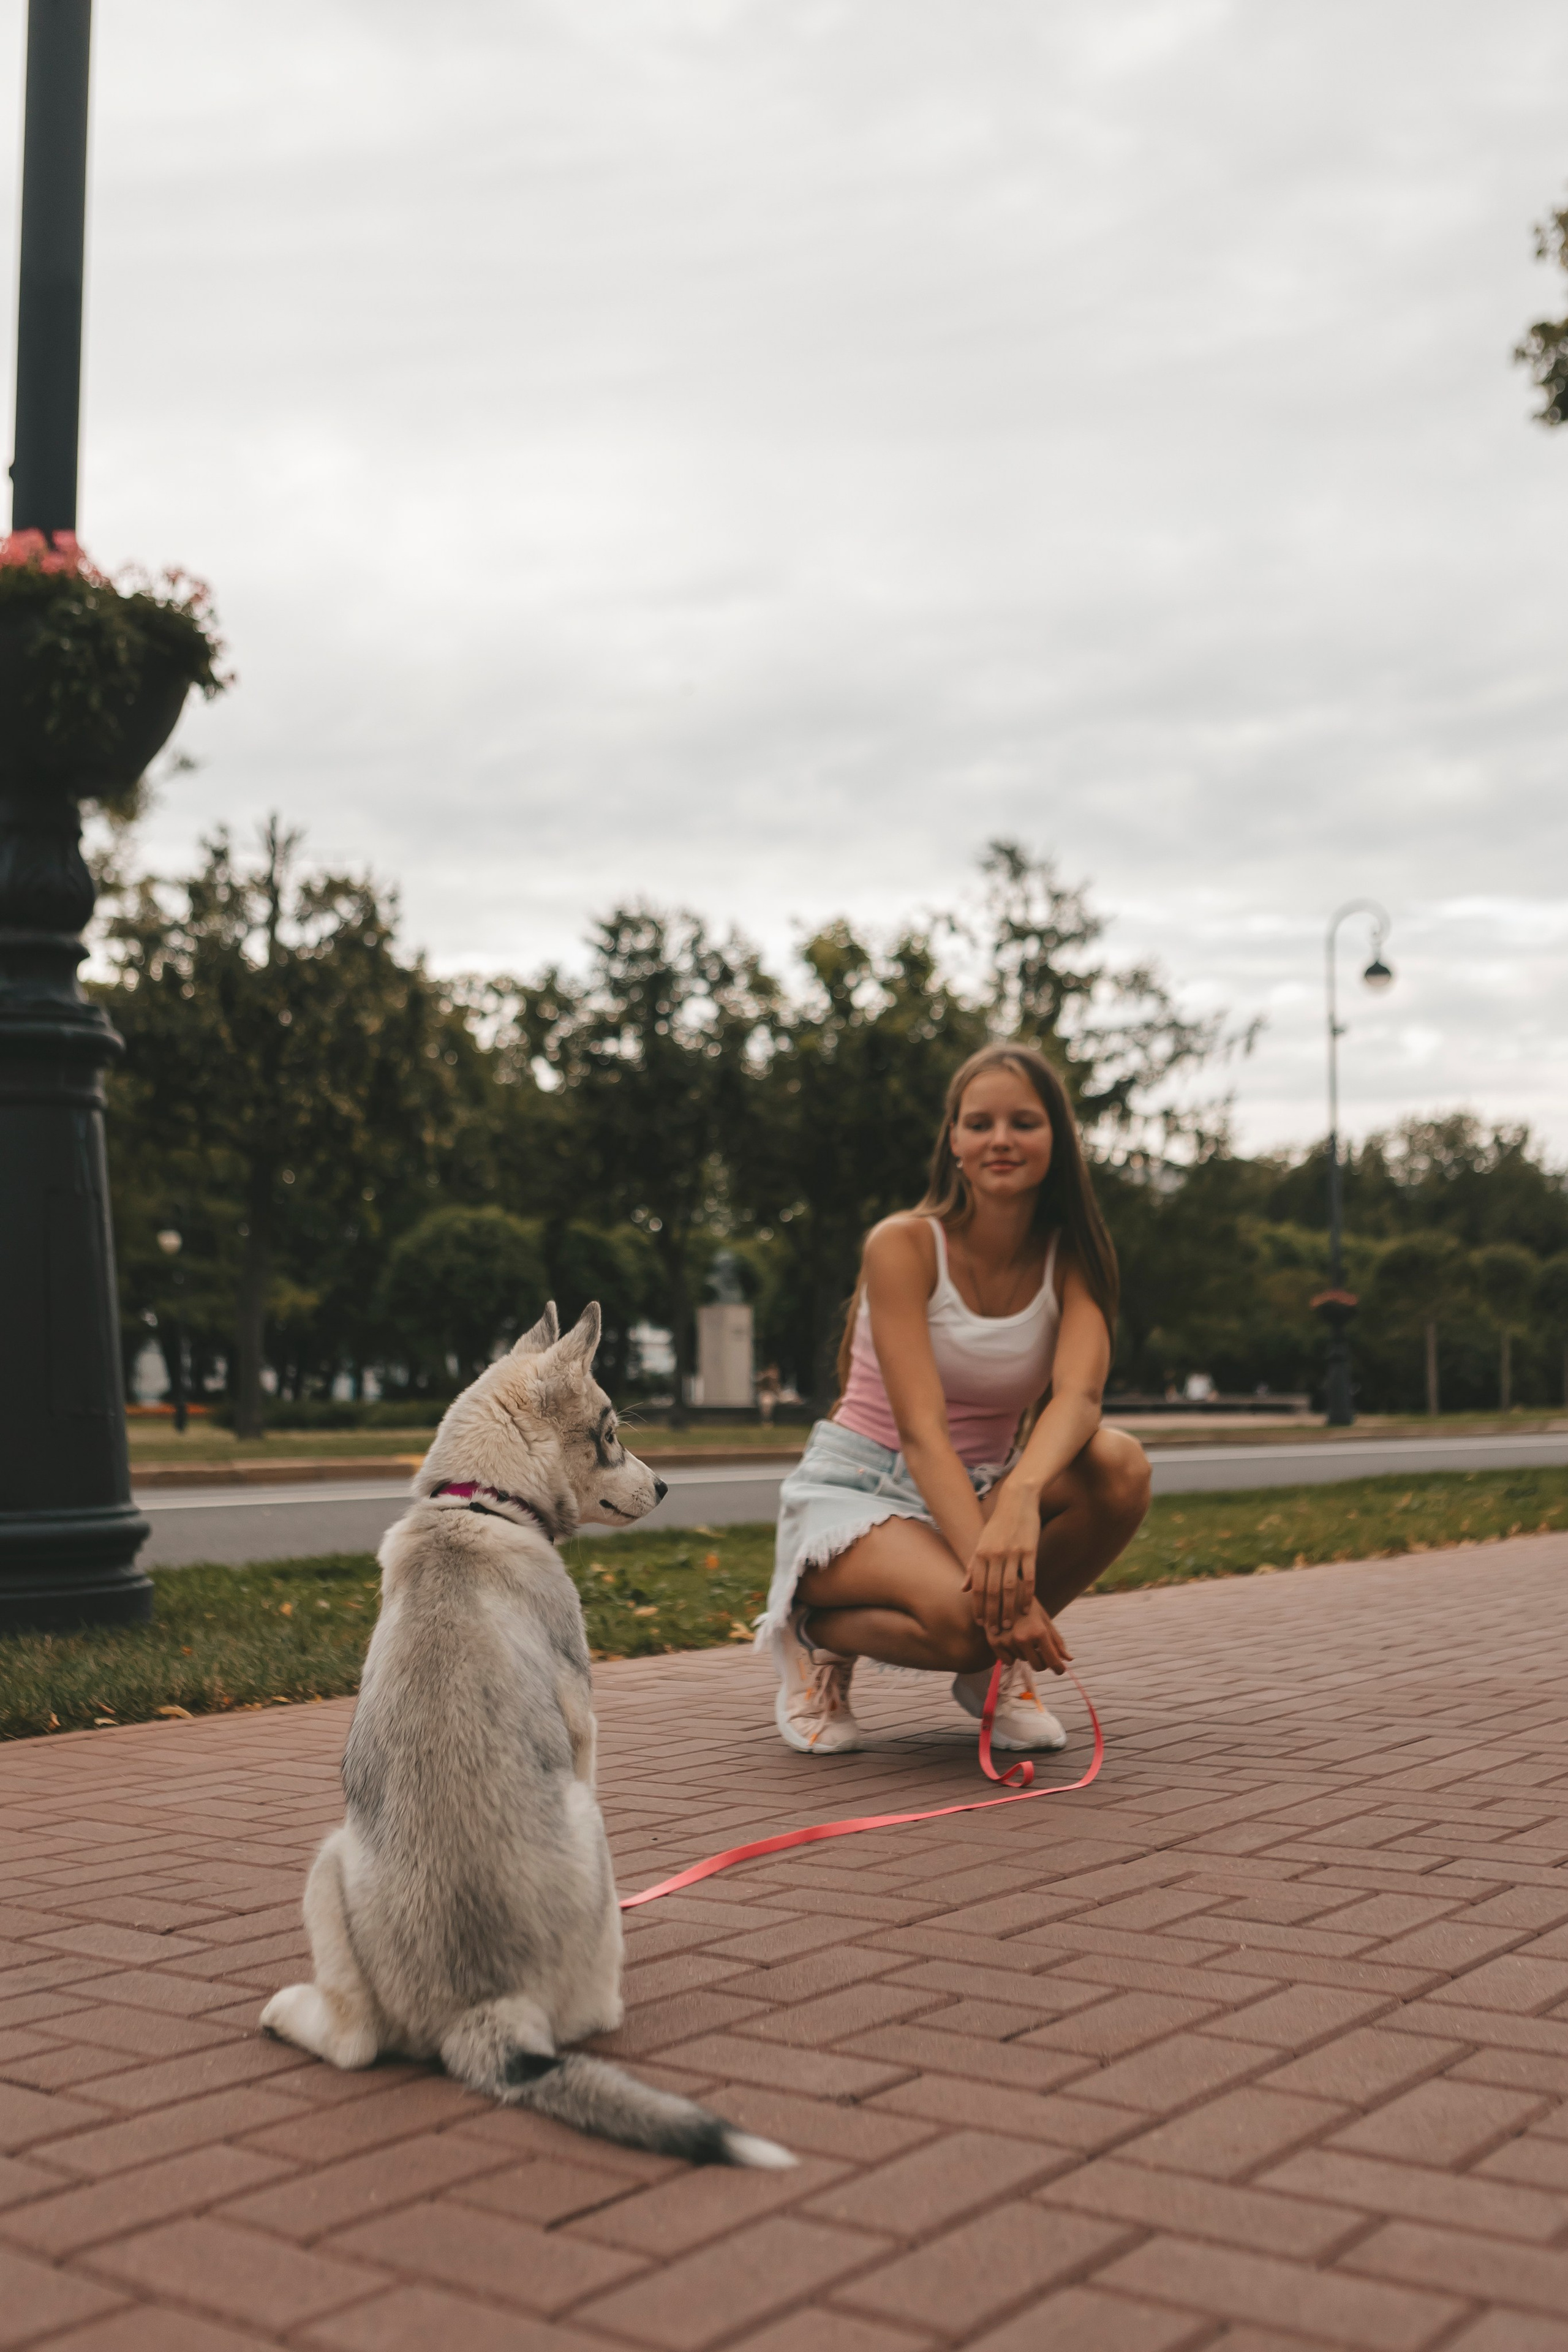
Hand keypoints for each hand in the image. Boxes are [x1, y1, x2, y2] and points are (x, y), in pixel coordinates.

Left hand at [963, 1486, 1042, 1642]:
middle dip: (992, 1614)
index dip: (978, 1607)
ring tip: (1008, 1626)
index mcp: (981, 1554)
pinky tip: (1027, 1609)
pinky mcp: (1029, 1551)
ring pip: (1009, 1588)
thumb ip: (972, 1566)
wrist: (1017, 1501)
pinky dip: (1027, 1595)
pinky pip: (1028, 1578)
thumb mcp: (981, 1543)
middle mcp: (994, 1555)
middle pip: (992, 1591)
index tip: (980, 1624)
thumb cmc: (998, 1524)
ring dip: (1008, 1610)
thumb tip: (963, 1588)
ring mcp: (1012, 1553)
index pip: (977, 1587)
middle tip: (994, 1632)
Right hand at [993, 1596, 1071, 1675]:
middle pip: (1038, 1666)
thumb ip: (1056, 1640)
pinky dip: (1011, 1655)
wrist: (1001, 1590)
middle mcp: (1023, 1638)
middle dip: (1042, 1661)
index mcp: (1039, 1631)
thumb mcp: (1044, 1619)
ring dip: (1025, 1653)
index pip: (1052, 1661)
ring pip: (1022, 1660)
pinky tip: (1011, 1640)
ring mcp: (1007, 1641)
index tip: (1060, 1670)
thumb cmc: (1028, 1605)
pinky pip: (1008, 1661)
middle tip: (1041, 1651)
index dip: (1059, 1668)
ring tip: (1021, 1635)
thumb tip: (1069, 1659)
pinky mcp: (994, 1642)